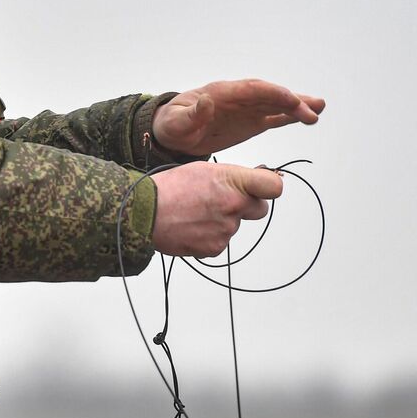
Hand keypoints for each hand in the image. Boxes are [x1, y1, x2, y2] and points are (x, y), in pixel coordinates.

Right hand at [150, 163, 282, 256]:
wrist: (143, 212)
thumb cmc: (169, 188)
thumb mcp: (203, 170)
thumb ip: (233, 177)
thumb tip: (254, 183)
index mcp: (232, 181)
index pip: (273, 187)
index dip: (268, 187)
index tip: (260, 188)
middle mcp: (233, 206)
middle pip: (259, 210)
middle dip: (245, 206)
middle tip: (219, 201)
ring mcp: (226, 229)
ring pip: (234, 226)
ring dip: (220, 221)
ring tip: (194, 212)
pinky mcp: (215, 248)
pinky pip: (220, 241)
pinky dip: (208, 235)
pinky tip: (191, 226)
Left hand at [152, 79, 324, 155]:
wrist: (172, 132)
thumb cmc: (172, 124)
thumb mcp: (176, 122)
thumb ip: (192, 113)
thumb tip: (205, 101)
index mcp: (222, 93)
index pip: (252, 89)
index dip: (272, 93)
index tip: (291, 100)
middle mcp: (238, 97)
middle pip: (269, 95)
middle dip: (291, 101)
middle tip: (313, 111)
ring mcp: (246, 109)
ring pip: (276, 105)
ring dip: (298, 106)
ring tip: (320, 109)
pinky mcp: (250, 122)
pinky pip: (274, 117)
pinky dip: (290, 116)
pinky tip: (309, 117)